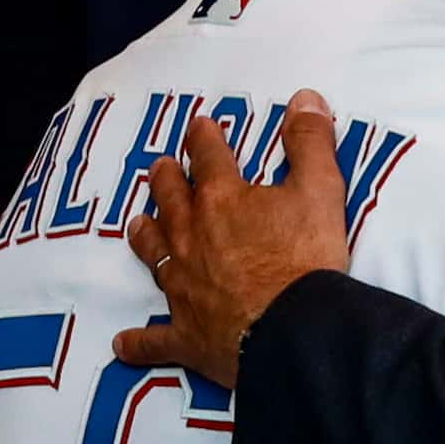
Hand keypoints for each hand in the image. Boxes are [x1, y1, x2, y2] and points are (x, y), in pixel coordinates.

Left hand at [114, 89, 352, 384]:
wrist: (293, 331)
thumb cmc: (305, 259)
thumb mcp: (320, 190)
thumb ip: (310, 142)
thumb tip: (304, 98)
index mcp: (222, 200)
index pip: (208, 158)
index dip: (204, 139)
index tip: (199, 125)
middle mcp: (192, 238)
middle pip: (170, 200)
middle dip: (166, 180)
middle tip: (159, 167)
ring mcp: (183, 287)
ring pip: (154, 254)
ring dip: (146, 237)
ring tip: (139, 224)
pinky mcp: (185, 334)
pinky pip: (154, 340)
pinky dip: (139, 343)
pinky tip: (123, 344)